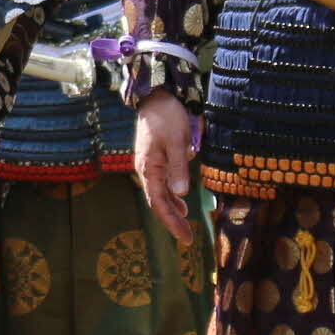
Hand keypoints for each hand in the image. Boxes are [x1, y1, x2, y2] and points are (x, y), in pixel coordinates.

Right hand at [135, 89, 196, 243]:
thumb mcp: (176, 141)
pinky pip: (163, 183)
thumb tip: (181, 194)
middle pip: (158, 202)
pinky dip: (172, 196)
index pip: (159, 203)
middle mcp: (147, 170)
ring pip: (160, 194)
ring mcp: (150, 165)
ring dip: (172, 210)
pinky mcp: (156, 159)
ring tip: (184, 224)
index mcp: (149, 168)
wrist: (155, 97)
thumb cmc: (166, 117)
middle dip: (172, 221)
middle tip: (187, 238)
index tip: (184, 237)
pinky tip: (181, 201)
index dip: (171, 221)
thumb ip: (178, 167)